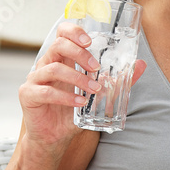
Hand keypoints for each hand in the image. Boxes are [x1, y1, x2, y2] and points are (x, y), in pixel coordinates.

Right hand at [18, 22, 145, 153]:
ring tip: (93, 89)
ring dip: (77, 78)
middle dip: (80, 54)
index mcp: (61, 59)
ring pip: (53, 67)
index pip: (62, 33)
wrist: (54, 138)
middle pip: (58, 45)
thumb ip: (117, 80)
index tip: (90, 41)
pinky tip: (80, 103)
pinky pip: (46, 91)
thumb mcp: (97, 95)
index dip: (74, 31)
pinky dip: (66, 97)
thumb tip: (140, 65)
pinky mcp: (28, 95)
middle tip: (96, 67)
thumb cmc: (73, 113)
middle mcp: (46, 64)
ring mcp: (35, 79)